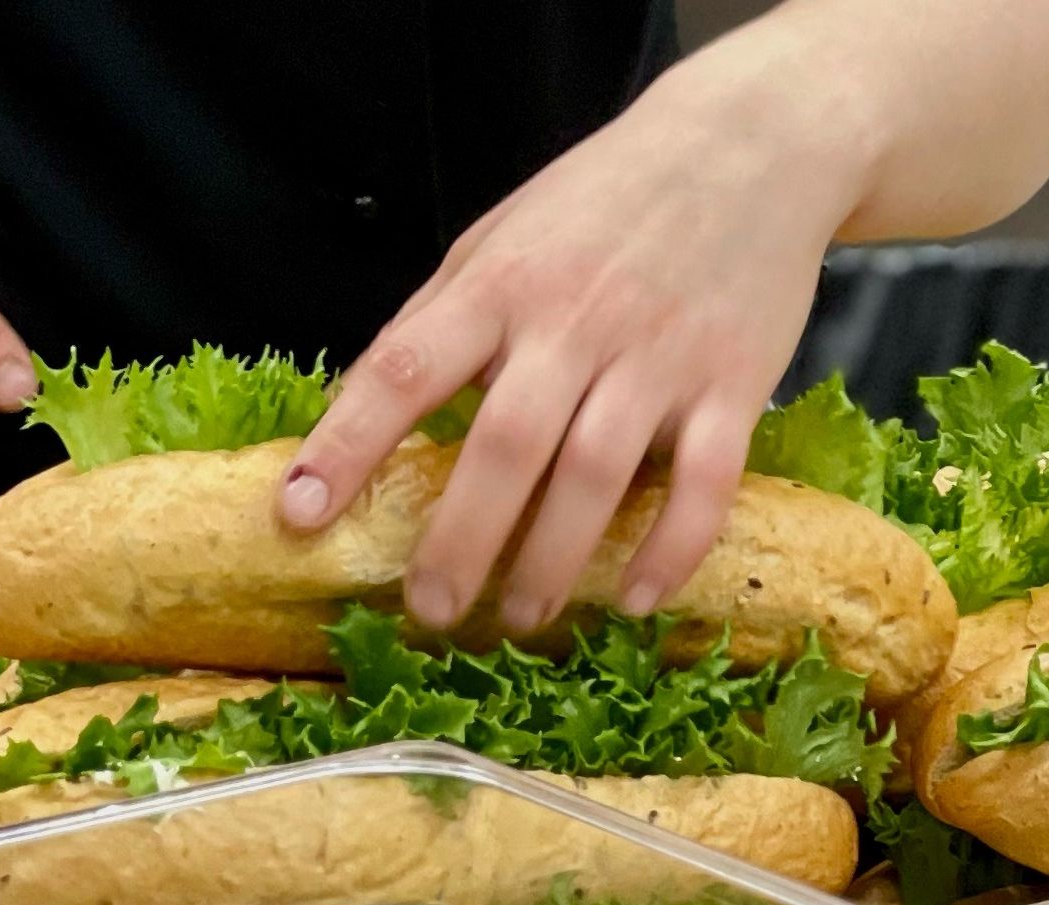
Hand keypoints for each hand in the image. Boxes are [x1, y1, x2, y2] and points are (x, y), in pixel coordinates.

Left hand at [276, 68, 869, 631]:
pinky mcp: (733, 382)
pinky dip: (669, 547)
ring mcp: (658, 356)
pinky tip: (633, 597)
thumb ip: (439, 317)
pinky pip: (705, 481)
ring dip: (553, 559)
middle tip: (430, 610)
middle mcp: (574, 322)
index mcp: (500, 285)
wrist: (749, 145)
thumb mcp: (498, 235)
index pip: (404, 369)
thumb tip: (362, 405)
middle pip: (505, 447)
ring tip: (520, 616)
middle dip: (459, 541)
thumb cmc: (605, 198)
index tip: (299, 514)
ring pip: (597, 475)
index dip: (346, 445)